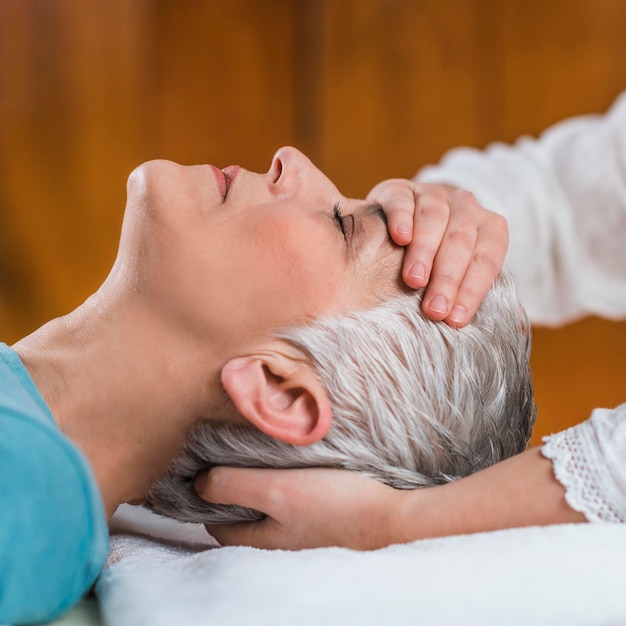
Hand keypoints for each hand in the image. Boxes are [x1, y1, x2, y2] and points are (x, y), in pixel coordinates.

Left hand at [194, 467, 407, 549]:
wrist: (392, 516)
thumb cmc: (335, 504)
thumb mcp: (277, 491)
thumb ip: (235, 486)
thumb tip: (198, 484)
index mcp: (263, 539)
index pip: (218, 524)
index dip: (205, 498)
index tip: (202, 468)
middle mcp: (281, 539)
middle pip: (243, 516)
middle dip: (231, 490)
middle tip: (226, 455)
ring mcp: (304, 530)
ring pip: (268, 508)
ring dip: (259, 485)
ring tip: (257, 454)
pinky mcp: (324, 516)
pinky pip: (292, 502)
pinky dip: (284, 484)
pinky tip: (292, 465)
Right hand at [366, 180, 507, 326]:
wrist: (404, 219)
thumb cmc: (437, 259)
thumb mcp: (460, 272)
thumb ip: (470, 293)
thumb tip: (492, 328)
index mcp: (488, 228)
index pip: (486, 259)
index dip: (473, 290)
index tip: (456, 320)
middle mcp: (465, 206)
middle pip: (461, 240)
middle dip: (448, 277)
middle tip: (434, 309)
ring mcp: (432, 194)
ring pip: (434, 218)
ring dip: (425, 251)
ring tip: (414, 281)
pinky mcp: (399, 190)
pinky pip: (403, 201)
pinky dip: (402, 219)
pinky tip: (399, 238)